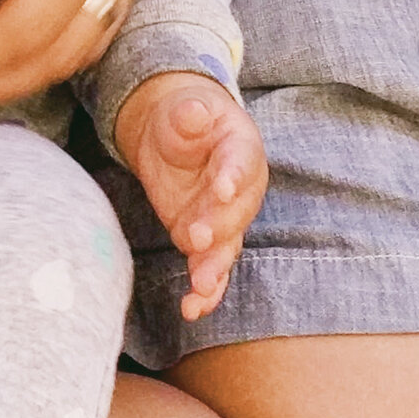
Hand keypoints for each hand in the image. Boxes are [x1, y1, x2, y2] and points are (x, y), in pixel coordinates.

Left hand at [113, 69, 266, 321]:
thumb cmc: (185, 118)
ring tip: (200, 287)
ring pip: (226, 248)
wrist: (176, 136)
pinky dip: (206, 291)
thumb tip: (192, 110)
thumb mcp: (184, 108)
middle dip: (217, 227)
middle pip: (235, 212)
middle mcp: (241, 191)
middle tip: (197, 237)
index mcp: (242, 150)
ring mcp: (226, 220)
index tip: (222, 188)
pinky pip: (212, 270)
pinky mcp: (208, 241)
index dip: (232, 177)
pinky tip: (193, 308)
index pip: (240, 164)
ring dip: (214, 268)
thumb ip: (190, 113)